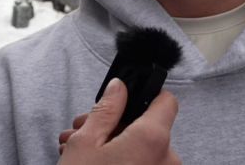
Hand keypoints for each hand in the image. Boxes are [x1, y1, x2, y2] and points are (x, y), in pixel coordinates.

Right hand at [58, 78, 180, 164]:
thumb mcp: (85, 143)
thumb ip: (106, 110)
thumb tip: (119, 88)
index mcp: (153, 139)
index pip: (166, 101)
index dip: (145, 93)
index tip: (125, 96)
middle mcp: (166, 159)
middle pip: (147, 127)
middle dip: (113, 124)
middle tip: (83, 128)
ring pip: (140, 147)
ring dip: (112, 143)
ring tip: (77, 148)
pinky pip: (141, 163)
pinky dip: (119, 159)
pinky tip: (91, 161)